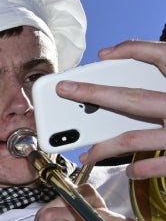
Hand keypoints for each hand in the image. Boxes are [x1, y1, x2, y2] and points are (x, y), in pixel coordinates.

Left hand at [70, 40, 165, 174]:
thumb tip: (127, 58)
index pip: (161, 55)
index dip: (132, 49)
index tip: (104, 53)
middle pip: (132, 98)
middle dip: (94, 93)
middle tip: (65, 90)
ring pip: (135, 136)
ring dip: (105, 146)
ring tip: (86, 154)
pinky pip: (161, 163)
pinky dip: (140, 168)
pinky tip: (128, 170)